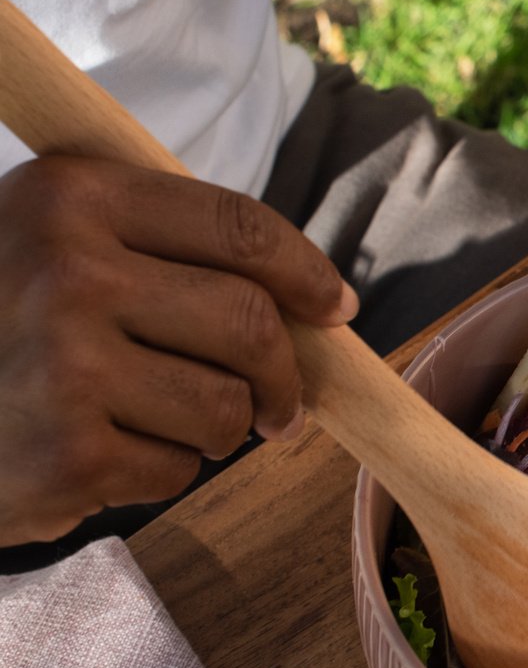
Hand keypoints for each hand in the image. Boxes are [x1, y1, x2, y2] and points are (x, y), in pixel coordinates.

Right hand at [0, 156, 356, 545]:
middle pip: (250, 324)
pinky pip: (177, 470)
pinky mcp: (68, 455)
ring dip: (212, 428)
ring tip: (154, 421)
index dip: (306, 273)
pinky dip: (158, 471)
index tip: (334, 307)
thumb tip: (311, 299)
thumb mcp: (54, 242)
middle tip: (279, 406)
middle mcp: (68, 272)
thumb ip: (161, 247)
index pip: (238, 227)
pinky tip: (99, 451)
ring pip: (224, 407)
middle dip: (282, 374)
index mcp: (72, 196)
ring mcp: (65, 367)